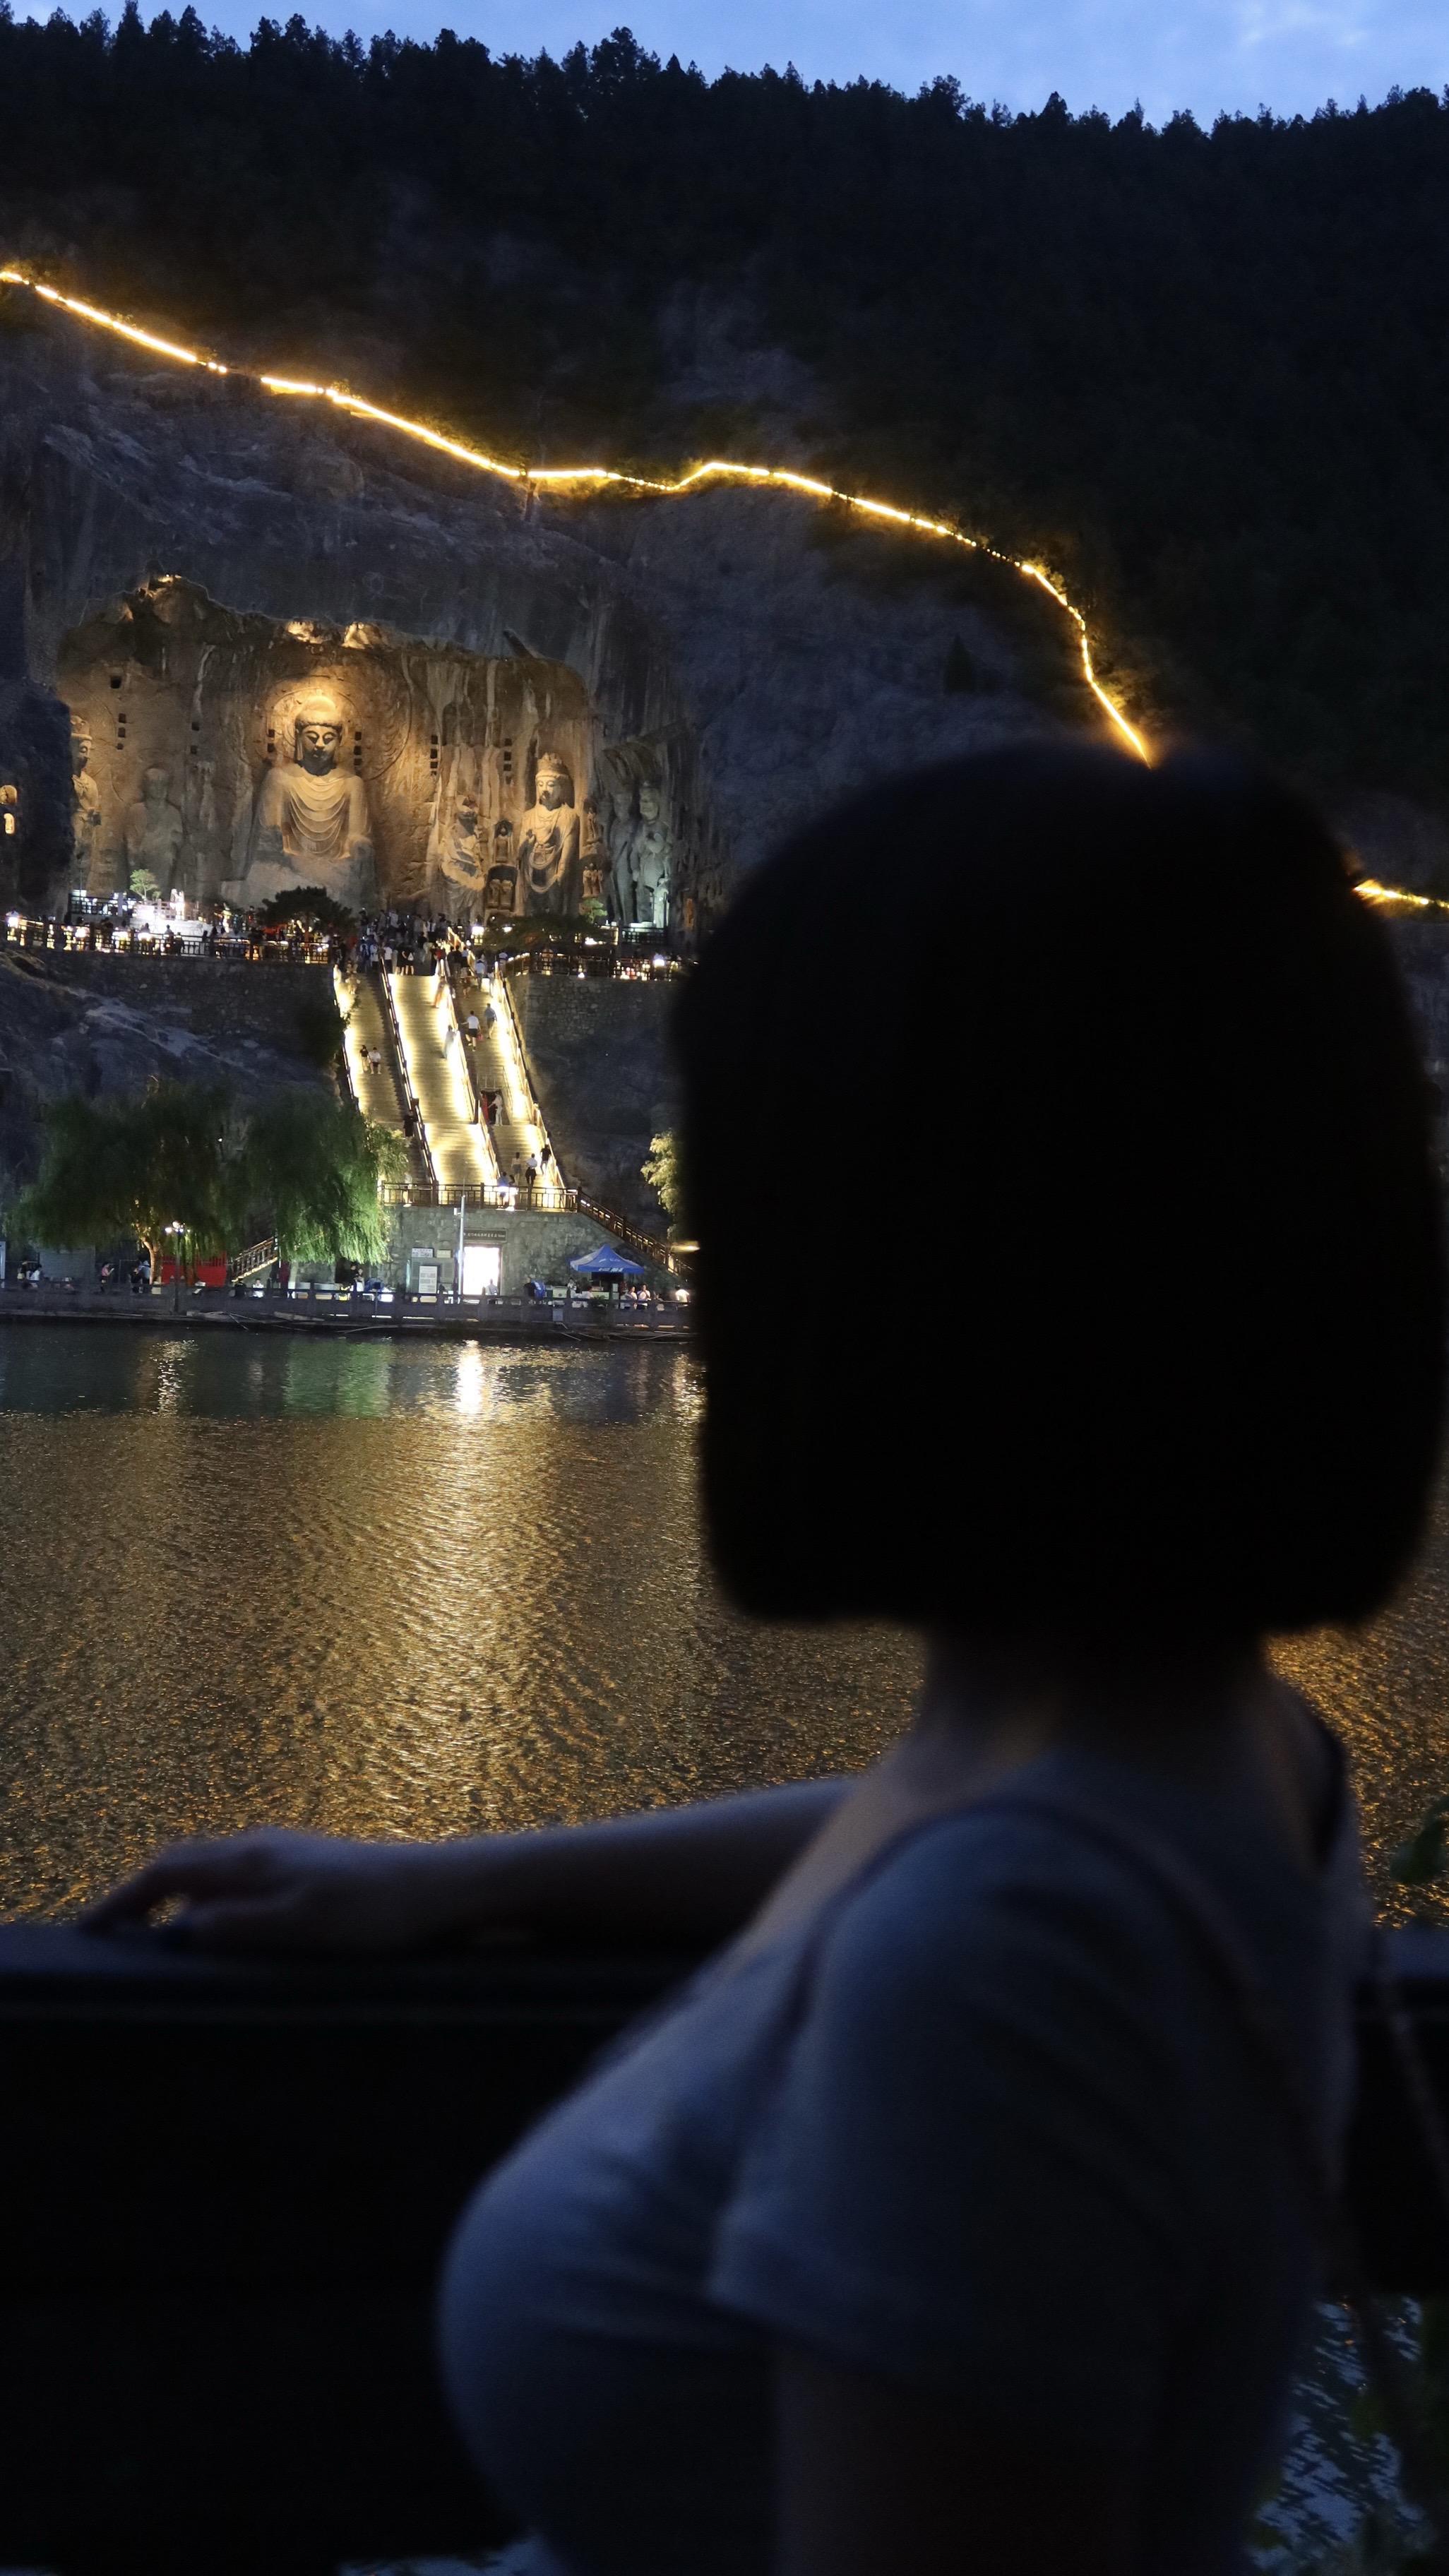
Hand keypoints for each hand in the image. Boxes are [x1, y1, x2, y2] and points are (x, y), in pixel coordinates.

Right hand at [80, 1828, 468, 1954]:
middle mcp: (263, 1847)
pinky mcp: (309, 1867)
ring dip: (176, 1895)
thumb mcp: (303, 1928)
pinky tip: (223, 1925)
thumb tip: (181, 1931)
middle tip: (109, 1931)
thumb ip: (240, 1927)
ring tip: (153, 1933)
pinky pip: (239, 1877)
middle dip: (140, 1894)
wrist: (443, 1888)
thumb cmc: (376, 1913)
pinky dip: (210, 1898)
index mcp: (253, 1861)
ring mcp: (287, 1853)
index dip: (123, 1900)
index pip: (167, 1871)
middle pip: (183, 1862)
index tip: (88, 1930)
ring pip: (212, 1868)